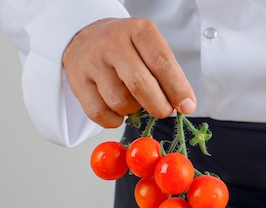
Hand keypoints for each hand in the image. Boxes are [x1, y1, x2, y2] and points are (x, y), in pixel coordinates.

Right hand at [62, 18, 195, 127]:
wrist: (86, 38)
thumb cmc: (126, 48)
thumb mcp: (150, 48)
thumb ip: (167, 73)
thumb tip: (184, 105)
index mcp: (139, 30)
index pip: (162, 63)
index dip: (177, 89)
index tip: (187, 106)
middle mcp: (113, 42)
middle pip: (140, 85)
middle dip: (158, 106)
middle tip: (164, 111)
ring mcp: (92, 61)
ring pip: (120, 102)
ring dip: (134, 111)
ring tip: (134, 101)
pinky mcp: (77, 80)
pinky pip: (100, 113)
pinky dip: (114, 120)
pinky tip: (117, 111)